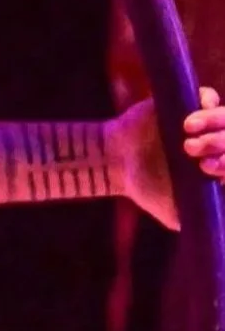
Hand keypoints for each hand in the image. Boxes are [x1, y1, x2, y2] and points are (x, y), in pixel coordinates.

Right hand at [108, 91, 224, 230]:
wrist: (116, 162)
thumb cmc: (146, 188)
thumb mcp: (170, 212)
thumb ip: (192, 221)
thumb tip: (211, 233)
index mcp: (219, 167)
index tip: (206, 169)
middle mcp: (217, 144)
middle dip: (221, 145)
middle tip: (194, 154)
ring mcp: (206, 124)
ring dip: (214, 125)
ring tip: (187, 136)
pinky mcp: (190, 104)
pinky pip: (209, 98)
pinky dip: (206, 104)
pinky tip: (189, 120)